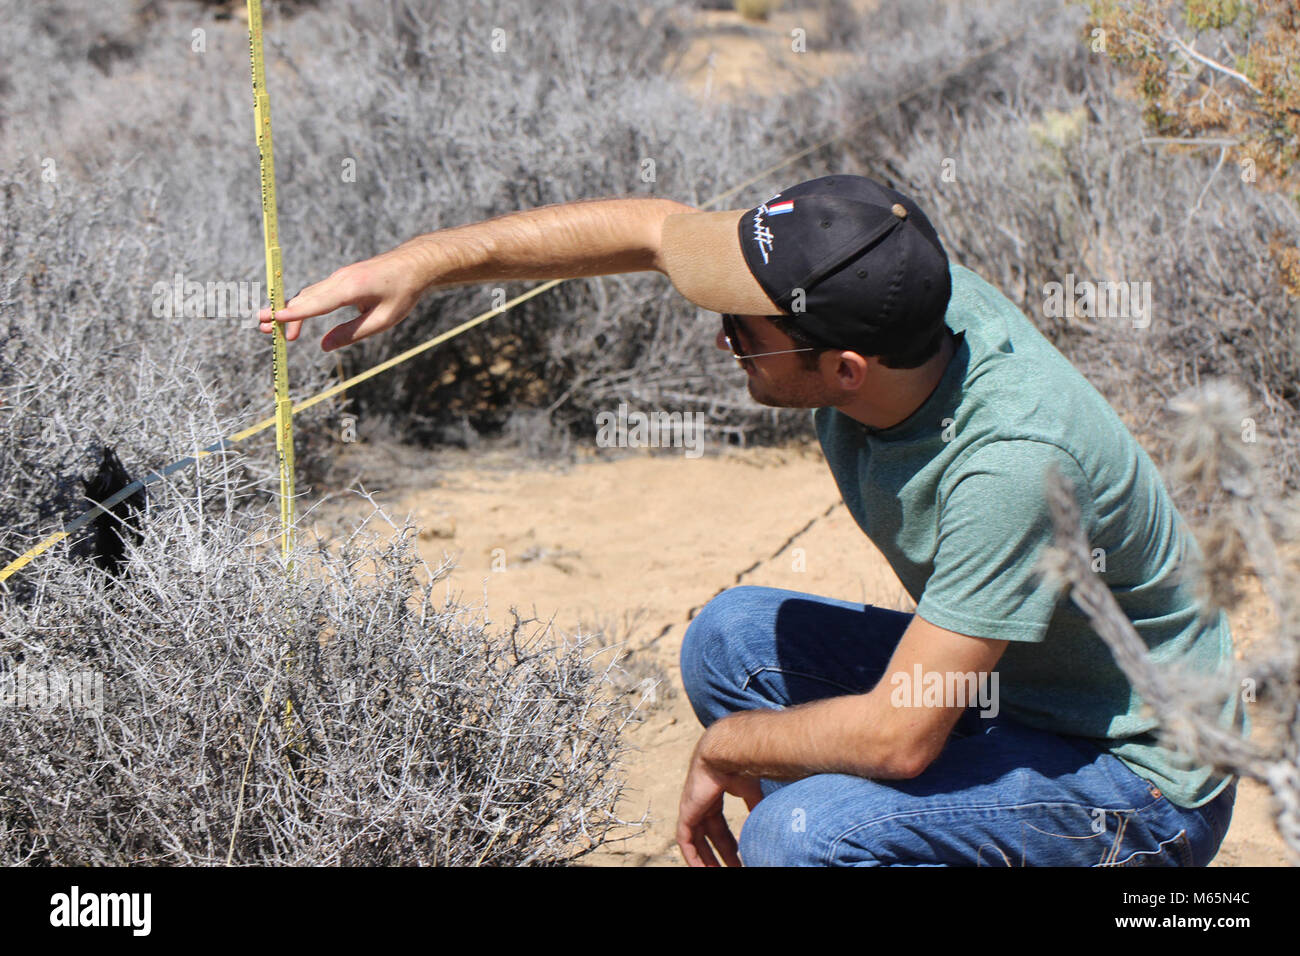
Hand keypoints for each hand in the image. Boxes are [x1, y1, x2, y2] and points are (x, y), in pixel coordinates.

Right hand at [256, 245, 428, 351]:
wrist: (414, 264)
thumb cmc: (403, 293)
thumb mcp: (383, 320)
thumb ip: (352, 333)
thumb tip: (324, 347)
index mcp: (351, 289)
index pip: (317, 302)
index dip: (295, 312)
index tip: (274, 318)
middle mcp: (340, 279)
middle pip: (305, 298)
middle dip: (282, 313)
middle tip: (262, 328)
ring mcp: (339, 276)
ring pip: (308, 294)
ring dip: (290, 310)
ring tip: (272, 327)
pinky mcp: (341, 278)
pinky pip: (317, 292)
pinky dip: (304, 305)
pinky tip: (296, 320)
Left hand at [676, 731, 763, 866]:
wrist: (726, 753)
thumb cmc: (739, 766)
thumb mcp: (750, 792)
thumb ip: (754, 808)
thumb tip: (765, 822)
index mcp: (714, 797)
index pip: (719, 826)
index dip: (729, 844)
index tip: (739, 856)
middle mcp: (701, 803)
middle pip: (709, 836)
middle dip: (720, 855)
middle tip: (732, 869)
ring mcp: (692, 808)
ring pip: (695, 841)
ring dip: (705, 860)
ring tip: (716, 874)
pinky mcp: (686, 812)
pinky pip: (685, 840)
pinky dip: (692, 856)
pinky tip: (700, 868)